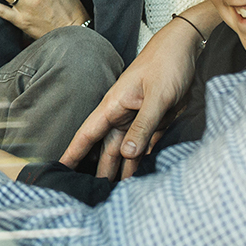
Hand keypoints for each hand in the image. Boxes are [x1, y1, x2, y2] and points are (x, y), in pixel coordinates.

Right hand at [59, 3, 216, 179]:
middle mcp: (122, 114)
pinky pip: (145, 145)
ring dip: (123, 170)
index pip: (88, 134)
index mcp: (114, 106)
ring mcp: (138, 118)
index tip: (59, 169)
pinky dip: (141, 160)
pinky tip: (139, 177)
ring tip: (117, 195)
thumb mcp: (157, 97)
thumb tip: (127, 154)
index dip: (73, 152)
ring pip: (126, 150)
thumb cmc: (167, 64)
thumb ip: (143, 126)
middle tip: (95, 198)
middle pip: (107, 149)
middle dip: (100, 171)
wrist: (186, 47)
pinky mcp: (155, 120)